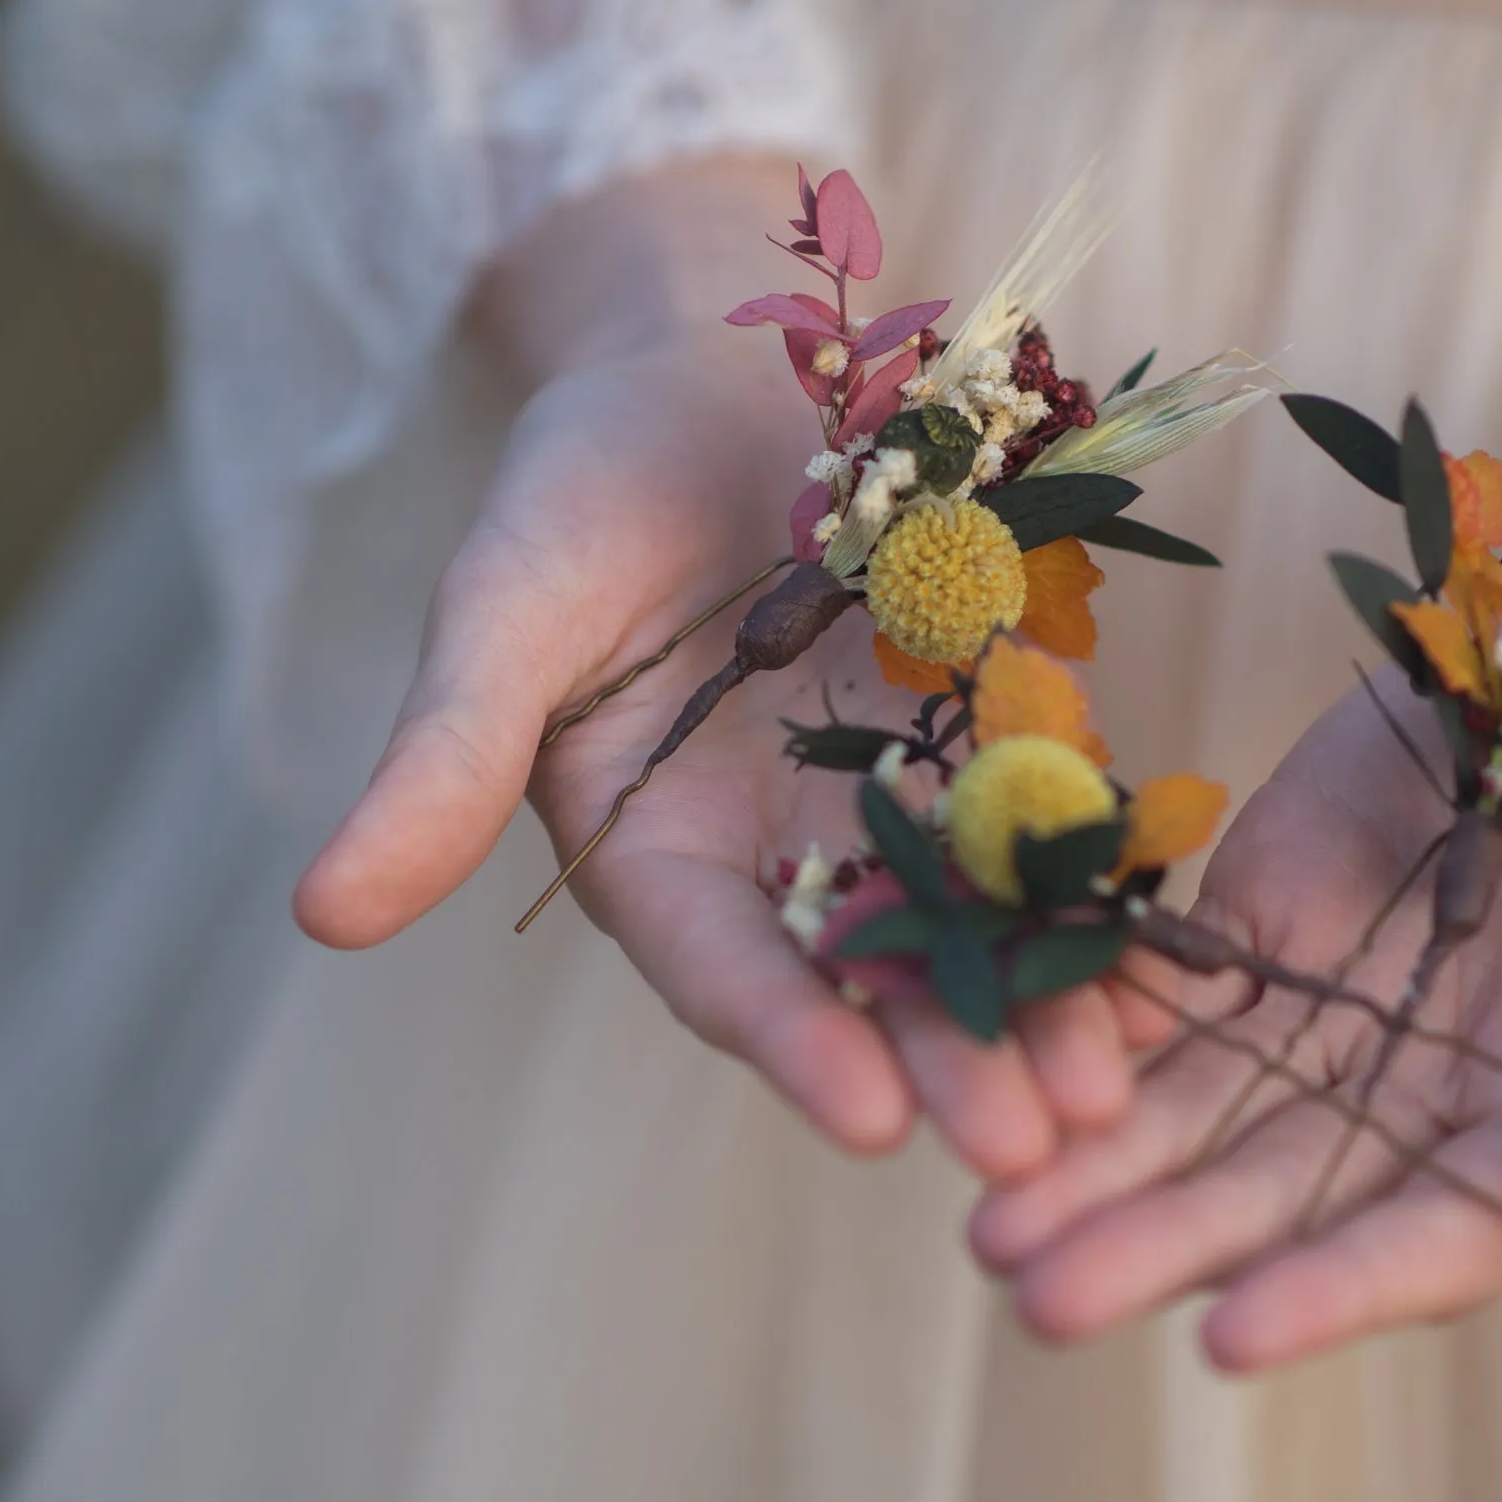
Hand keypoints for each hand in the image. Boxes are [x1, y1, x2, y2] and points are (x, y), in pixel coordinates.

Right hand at [290, 169, 1139, 1176]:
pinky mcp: (1005, 726)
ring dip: (1051, 1005)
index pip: (729, 974)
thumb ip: (442, 763)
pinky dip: (1116, 883)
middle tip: (1036, 1148)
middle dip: (954, 1060)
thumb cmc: (581, 484)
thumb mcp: (501, 613)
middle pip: (876, 980)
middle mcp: (789, 858)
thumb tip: (320, 915)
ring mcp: (906, 799)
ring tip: (1124, 1087)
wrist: (715, 353)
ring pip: (984, 923)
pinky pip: (1068, 818)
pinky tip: (1180, 944)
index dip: (794, 1042)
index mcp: (662, 860)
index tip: (868, 1120)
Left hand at [968, 576, 1501, 1369]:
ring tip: (979, 1226)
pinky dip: (1072, 1024)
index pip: (1428, 1240)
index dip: (1331, 1294)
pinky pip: (1154, 983)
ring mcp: (1333, 1000)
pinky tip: (983, 1056)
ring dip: (1086, 1168)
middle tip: (1031, 1294)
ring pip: (1188, 1108)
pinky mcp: (1260, 905)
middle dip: (1152, 1248)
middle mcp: (1422, 1091)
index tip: (1223, 1337)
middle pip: (1272, 1198)